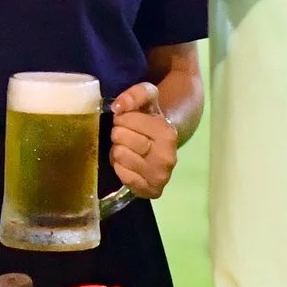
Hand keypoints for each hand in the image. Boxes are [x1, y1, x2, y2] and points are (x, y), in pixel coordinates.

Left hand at [109, 82, 178, 199]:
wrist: (165, 144)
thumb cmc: (151, 119)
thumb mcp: (148, 99)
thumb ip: (135, 94)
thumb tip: (119, 106)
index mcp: (167, 133)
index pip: (125, 119)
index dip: (122, 117)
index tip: (127, 120)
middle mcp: (167, 158)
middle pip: (120, 138)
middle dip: (119, 133)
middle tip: (127, 135)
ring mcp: (161, 177)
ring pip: (119, 156)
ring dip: (118, 150)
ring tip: (129, 148)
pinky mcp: (152, 191)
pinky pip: (123, 176)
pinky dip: (120, 167)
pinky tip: (130, 163)